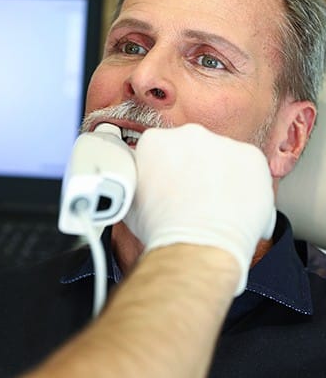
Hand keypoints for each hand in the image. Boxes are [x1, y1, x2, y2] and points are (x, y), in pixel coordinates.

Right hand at [124, 123, 275, 294]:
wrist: (196, 247)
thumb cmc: (162, 229)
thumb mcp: (130, 199)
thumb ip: (139, 178)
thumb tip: (141, 180)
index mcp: (155, 141)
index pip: (162, 147)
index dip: (167, 168)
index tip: (172, 182)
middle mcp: (189, 135)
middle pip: (193, 148)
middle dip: (195, 167)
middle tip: (193, 195)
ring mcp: (222, 144)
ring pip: (223, 156)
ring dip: (220, 174)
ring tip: (215, 205)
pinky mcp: (251, 157)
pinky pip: (250, 167)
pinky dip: (246, 183)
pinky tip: (235, 204)